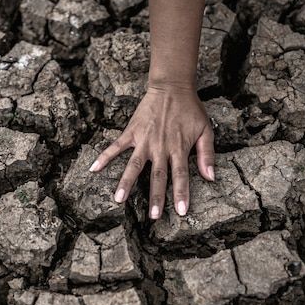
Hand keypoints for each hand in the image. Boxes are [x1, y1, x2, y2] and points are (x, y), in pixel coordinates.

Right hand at [89, 84, 215, 219]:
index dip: (181, 193)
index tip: (181, 211)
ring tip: (118, 199)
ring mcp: (144, 140)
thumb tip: (211, 177)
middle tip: (153, 217)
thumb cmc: (191, 109)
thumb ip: (207, 154)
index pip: (180, 175)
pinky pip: (116, 147)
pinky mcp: (131, 132)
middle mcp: (160, 147)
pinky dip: (104, 157)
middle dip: (156, 197)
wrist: (171, 87)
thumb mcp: (206, 130)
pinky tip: (93, 169)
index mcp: (178, 148)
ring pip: (134, 165)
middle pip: (158, 176)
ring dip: (126, 182)